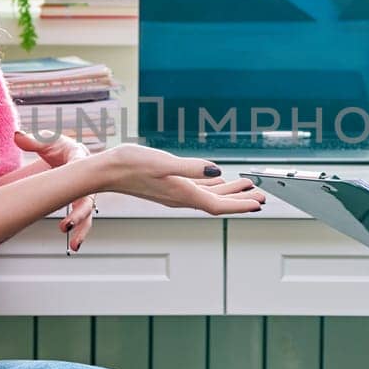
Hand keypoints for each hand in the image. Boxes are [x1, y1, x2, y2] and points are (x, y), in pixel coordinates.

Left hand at [15, 130, 96, 251]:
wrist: (74, 156)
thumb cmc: (61, 148)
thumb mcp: (49, 142)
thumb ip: (34, 140)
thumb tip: (17, 135)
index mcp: (80, 164)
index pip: (79, 174)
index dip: (74, 183)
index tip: (69, 193)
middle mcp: (86, 183)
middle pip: (86, 201)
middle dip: (78, 215)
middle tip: (65, 226)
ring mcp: (85, 196)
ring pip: (87, 215)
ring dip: (82, 230)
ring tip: (75, 246)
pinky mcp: (81, 205)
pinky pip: (83, 221)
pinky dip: (80, 233)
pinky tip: (75, 247)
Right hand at [92, 144, 265, 215]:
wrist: (105, 170)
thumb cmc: (130, 165)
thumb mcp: (162, 163)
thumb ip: (190, 168)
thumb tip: (217, 171)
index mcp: (182, 193)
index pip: (218, 205)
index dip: (240, 205)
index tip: (259, 203)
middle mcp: (181, 196)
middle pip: (218, 202)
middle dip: (241, 200)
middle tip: (262, 196)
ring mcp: (174, 192)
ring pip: (209, 195)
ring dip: (230, 192)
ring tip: (247, 187)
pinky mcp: (168, 186)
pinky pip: (197, 189)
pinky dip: (213, 186)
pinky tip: (218, 179)